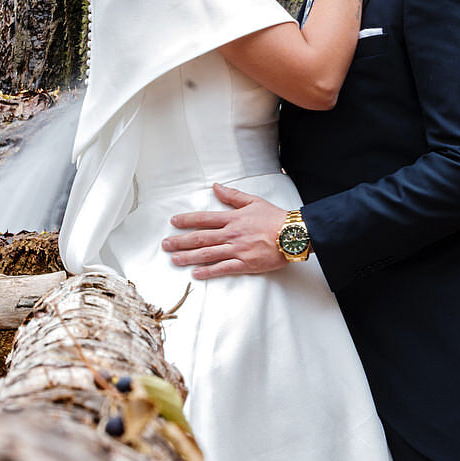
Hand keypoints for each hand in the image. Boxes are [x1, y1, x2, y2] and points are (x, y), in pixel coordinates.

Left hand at [162, 182, 290, 277]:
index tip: (173, 222)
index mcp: (233, 218)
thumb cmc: (276, 218)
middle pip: (200, 238)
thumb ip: (233, 195)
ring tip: (174, 259)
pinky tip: (196, 273)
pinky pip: (223, 268)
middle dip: (180, 241)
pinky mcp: (245, 263)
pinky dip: (208, 271)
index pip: (204, 219)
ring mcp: (237, 250)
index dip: (187, 220)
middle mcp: (231, 234)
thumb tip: (216, 187)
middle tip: (166, 245)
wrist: (293, 234)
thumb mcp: (254, 201)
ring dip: (188, 257)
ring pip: (207, 253)